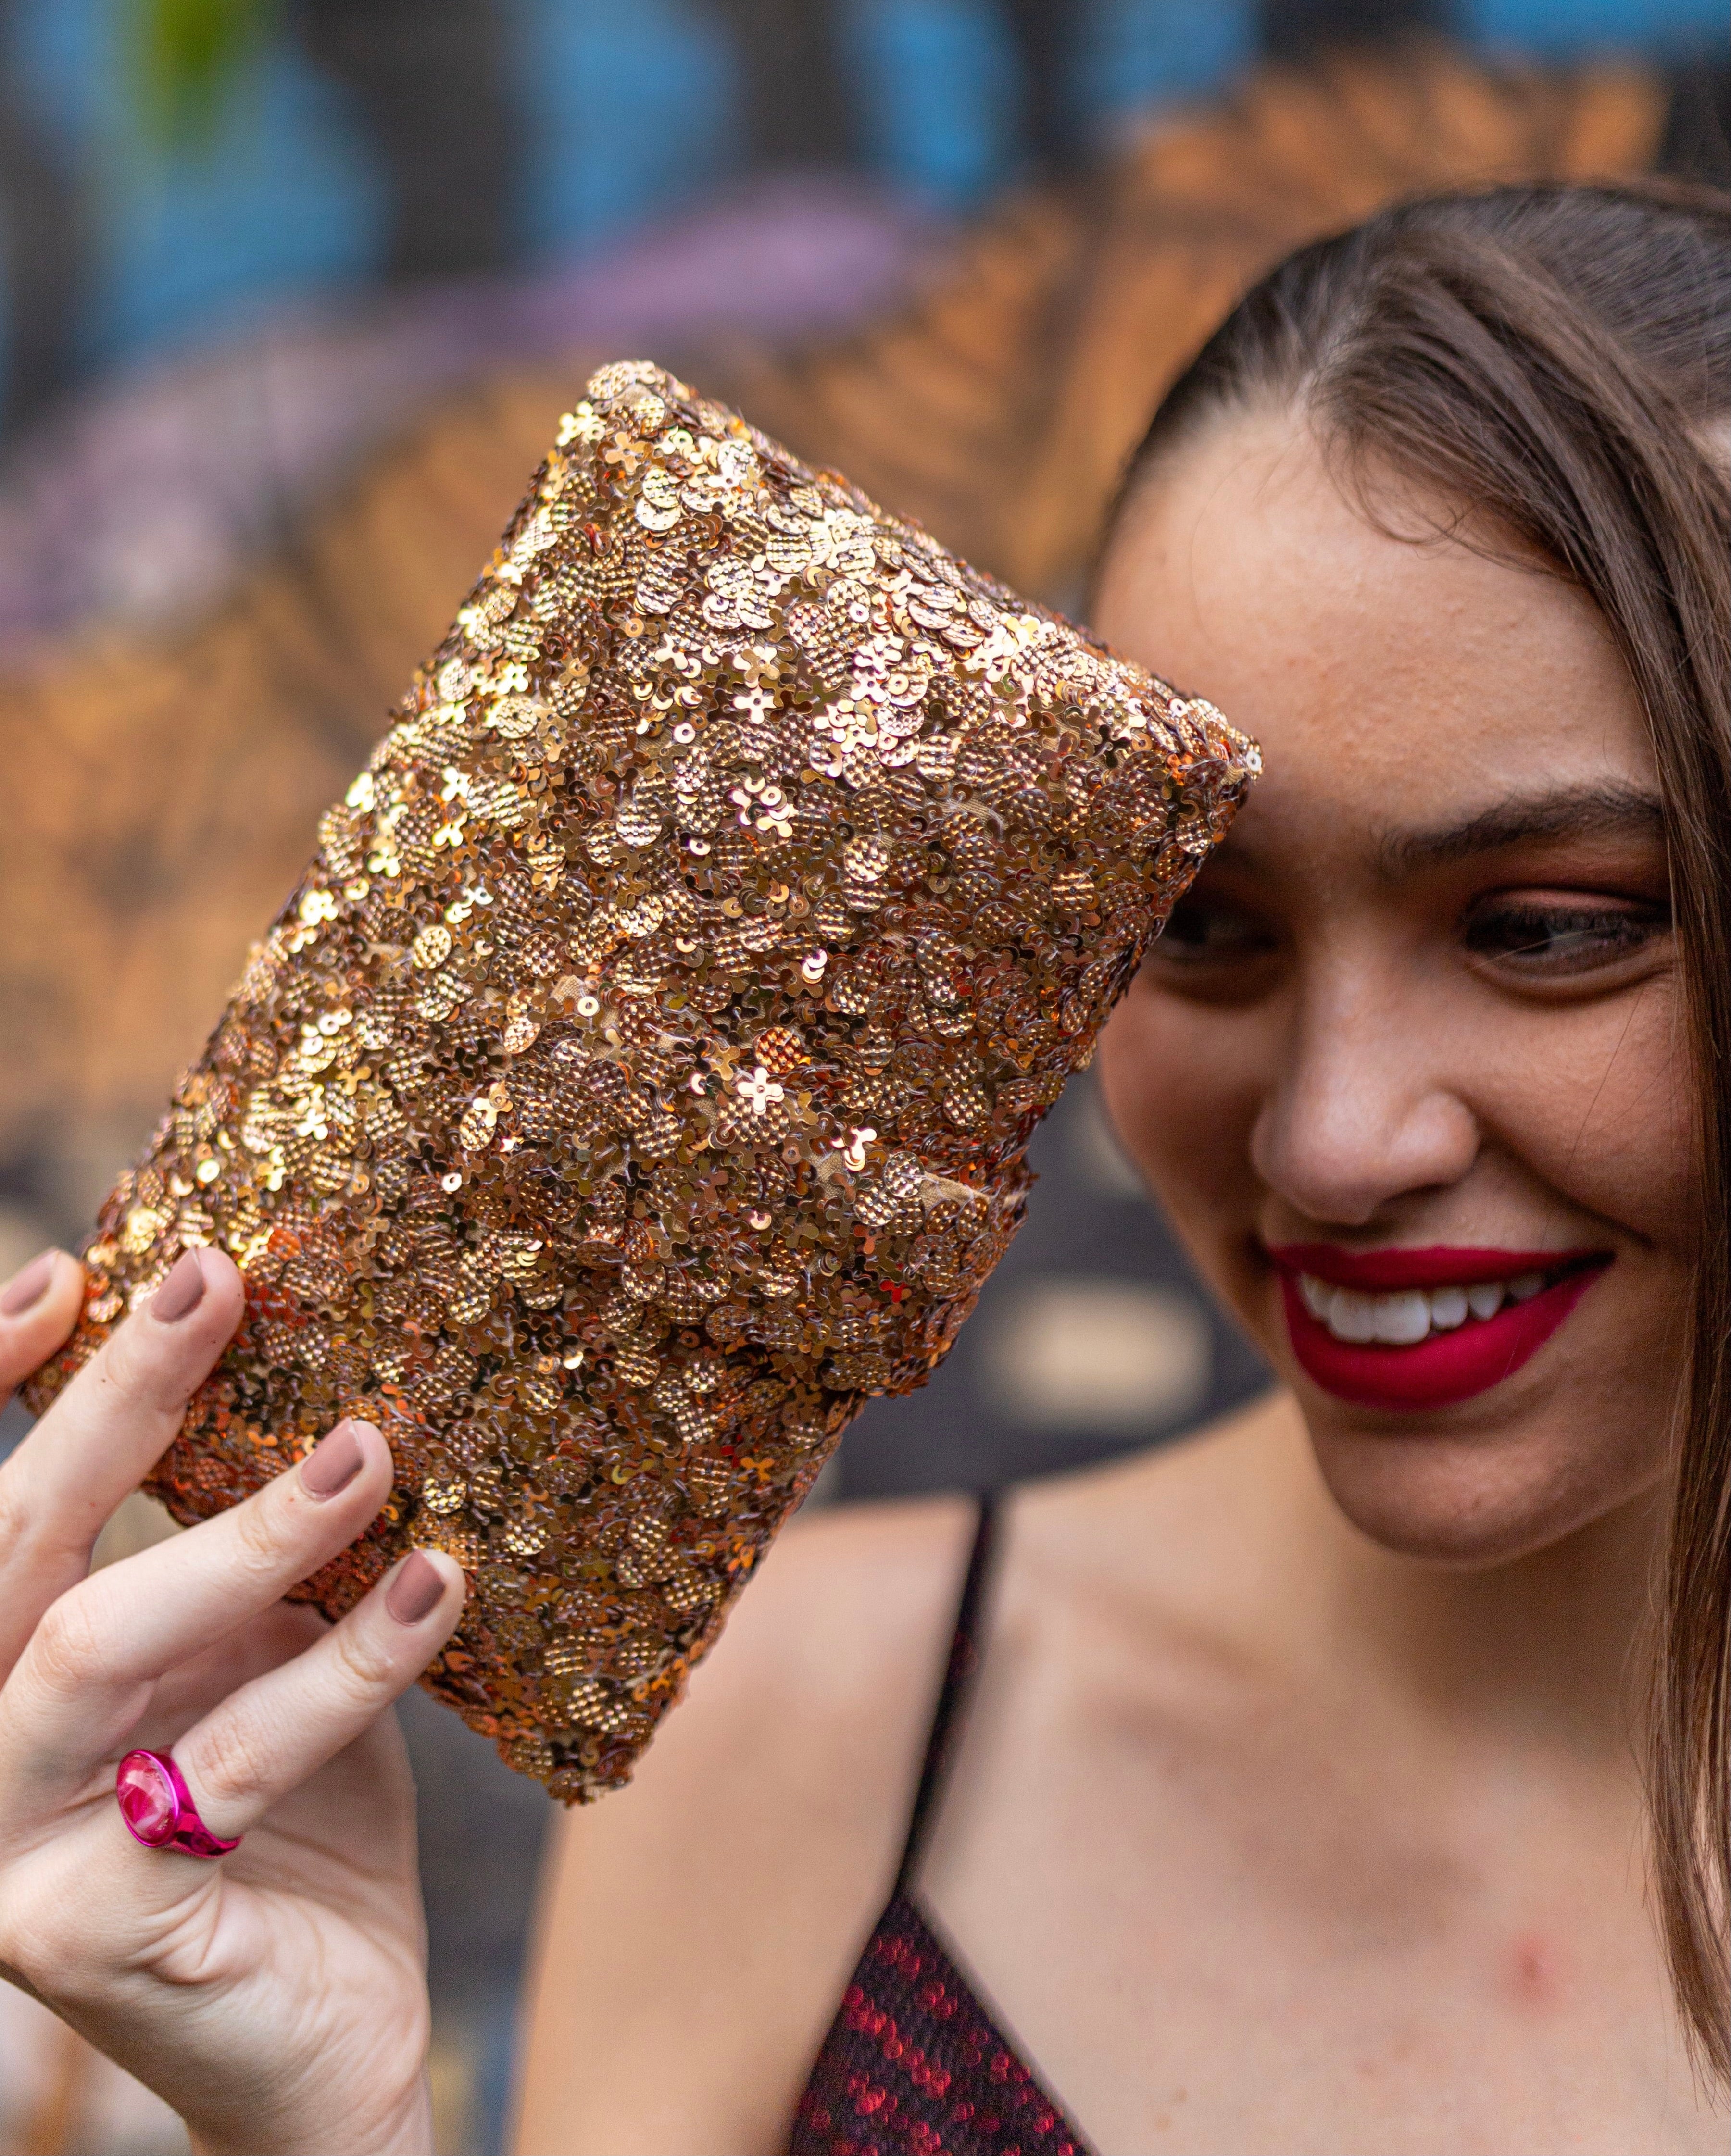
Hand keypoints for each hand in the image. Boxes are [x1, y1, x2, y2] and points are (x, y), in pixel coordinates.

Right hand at [0, 1246, 466, 2154]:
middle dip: (113, 1406)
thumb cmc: (297, 1821)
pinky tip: (438, 1585)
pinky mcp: (90, 1933)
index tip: (87, 1267)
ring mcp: (6, 1853)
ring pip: (98, 1648)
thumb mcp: (262, 1659)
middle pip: (17, 1550)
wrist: (335, 2034)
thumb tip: (331, 1387)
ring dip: (243, 1534)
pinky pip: (228, 1763)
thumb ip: (254, 1559)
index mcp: (4, 1669)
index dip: (8, 1383)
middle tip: (217, 1285)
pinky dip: (344, 1666)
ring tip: (371, 1448)